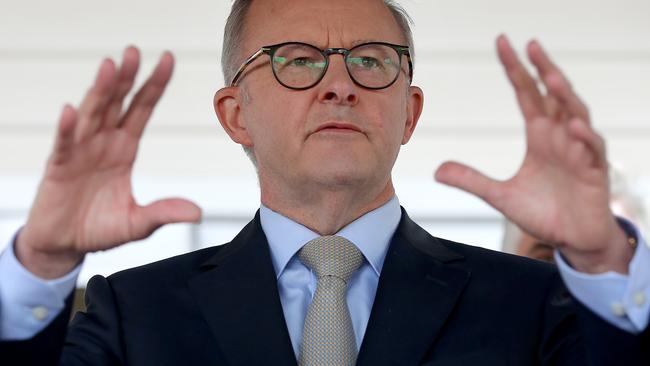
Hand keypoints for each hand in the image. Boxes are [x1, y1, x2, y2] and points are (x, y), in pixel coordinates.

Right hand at [15, 46, 201, 278]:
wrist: (65, 245)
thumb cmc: (100, 229)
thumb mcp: (139, 223)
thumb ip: (164, 213)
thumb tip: (197, 213)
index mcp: (124, 148)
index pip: (142, 109)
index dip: (154, 85)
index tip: (168, 60)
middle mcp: (103, 143)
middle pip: (117, 103)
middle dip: (126, 77)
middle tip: (135, 51)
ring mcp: (80, 151)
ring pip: (92, 114)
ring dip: (101, 90)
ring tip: (110, 66)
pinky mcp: (59, 167)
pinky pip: (64, 144)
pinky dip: (68, 128)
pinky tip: (73, 111)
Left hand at [435, 35, 632, 273]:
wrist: (572, 240)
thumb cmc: (543, 212)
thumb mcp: (500, 195)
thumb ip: (472, 180)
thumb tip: (437, 170)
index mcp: (540, 135)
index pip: (527, 94)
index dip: (516, 69)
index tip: (503, 44)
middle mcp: (561, 137)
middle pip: (553, 94)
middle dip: (543, 69)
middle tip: (529, 44)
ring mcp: (580, 152)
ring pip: (576, 114)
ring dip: (565, 96)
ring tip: (549, 77)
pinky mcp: (595, 173)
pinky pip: (593, 150)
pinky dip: (585, 137)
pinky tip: (574, 126)